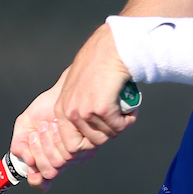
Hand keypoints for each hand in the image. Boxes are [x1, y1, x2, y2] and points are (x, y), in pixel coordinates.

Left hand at [9, 25, 137, 189]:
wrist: (110, 49)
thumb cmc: (98, 64)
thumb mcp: (78, 88)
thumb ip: (78, 107)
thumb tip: (89, 129)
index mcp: (62, 109)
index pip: (71, 144)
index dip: (90, 142)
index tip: (102, 131)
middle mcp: (70, 112)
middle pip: (92, 143)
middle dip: (108, 134)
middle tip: (117, 121)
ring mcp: (85, 111)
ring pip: (107, 136)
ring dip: (120, 126)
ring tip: (125, 111)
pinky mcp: (102, 109)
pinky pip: (119, 126)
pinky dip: (129, 120)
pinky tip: (130, 108)